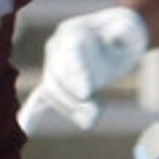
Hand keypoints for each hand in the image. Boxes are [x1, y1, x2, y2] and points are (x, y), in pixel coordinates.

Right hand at [19, 7, 148, 134]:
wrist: (117, 39)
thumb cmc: (126, 33)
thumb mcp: (131, 30)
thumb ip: (124, 31)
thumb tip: (116, 36)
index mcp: (73, 31)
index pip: (70, 53)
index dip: (76, 74)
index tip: (87, 93)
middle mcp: (57, 47)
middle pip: (58, 76)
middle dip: (75, 97)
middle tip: (97, 112)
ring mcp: (53, 65)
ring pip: (52, 91)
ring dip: (71, 108)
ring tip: (92, 118)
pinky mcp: (56, 83)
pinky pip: (39, 99)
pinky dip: (32, 114)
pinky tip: (26, 128)